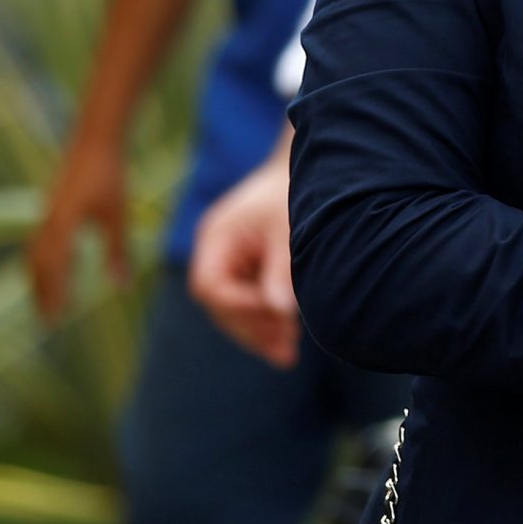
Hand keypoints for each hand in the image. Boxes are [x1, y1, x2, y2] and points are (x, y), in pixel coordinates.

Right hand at [27, 138, 130, 320]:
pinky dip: (44, 262)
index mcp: (62, 227)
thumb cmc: (110, 177)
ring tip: (48, 301)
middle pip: (38, 267)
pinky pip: (40, 242)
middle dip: (42, 294)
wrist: (94, 141)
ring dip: (40, 280)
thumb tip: (121, 286)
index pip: (53, 270)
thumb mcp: (118, 216)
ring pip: (35, 255)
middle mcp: (48, 223)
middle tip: (48, 321)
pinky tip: (56, 269)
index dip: (54, 296)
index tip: (57, 320)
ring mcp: (46, 215)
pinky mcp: (50, 208)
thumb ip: (118, 251)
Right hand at [189, 157, 297, 367]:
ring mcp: (230, 262)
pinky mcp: (248, 269)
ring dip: (260, 333)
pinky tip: (289, 339)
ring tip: (287, 354)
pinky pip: (250, 303)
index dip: (238, 306)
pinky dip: (267, 321)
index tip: (272, 315)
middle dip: (251, 329)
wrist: (311, 170)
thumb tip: (281, 312)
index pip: (211, 285)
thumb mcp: (290, 228)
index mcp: (217, 236)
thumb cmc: (296, 192)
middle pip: (220, 304)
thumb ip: (282, 269)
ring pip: (233, 310)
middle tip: (284, 351)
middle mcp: (217, 252)